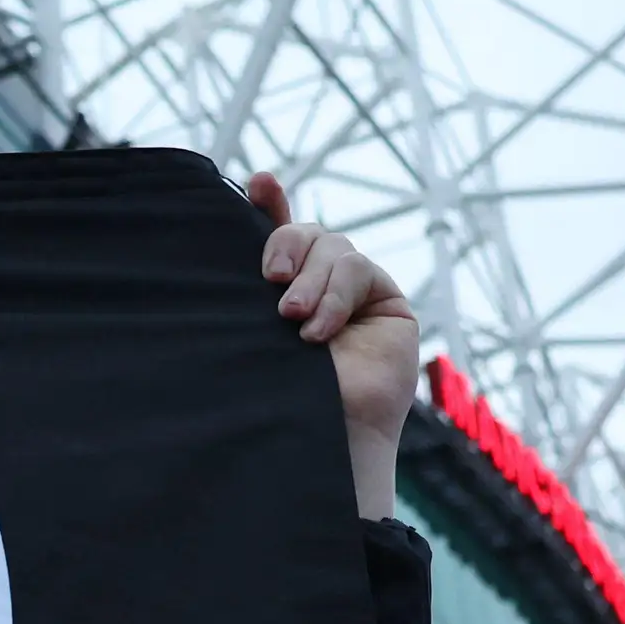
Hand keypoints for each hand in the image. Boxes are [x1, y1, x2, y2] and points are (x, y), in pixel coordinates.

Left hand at [246, 171, 414, 518]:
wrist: (318, 441)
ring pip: (333, 246)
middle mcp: (318, 289)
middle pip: (306, 233)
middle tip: (269, 283)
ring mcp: (355, 294)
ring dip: (311, 280)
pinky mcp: (386, 303)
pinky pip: (359, 269)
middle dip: (285, 247)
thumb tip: (238, 227)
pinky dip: (336, 294)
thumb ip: (250, 286)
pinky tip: (319, 332)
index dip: (270, 203)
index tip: (256, 183)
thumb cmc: (274, 398)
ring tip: (293, 321)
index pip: (277, 236)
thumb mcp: (252, 330)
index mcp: (282, 293)